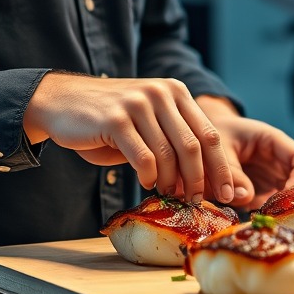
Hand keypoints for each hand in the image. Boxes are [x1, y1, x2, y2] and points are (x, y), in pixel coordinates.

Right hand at [23, 73, 234, 204]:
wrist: (62, 102)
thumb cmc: (109, 120)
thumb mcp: (148, 122)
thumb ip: (173, 140)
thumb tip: (205, 181)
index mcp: (176, 92)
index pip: (209, 134)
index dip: (221, 167)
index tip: (230, 193)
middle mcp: (161, 93)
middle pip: (193, 146)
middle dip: (199, 180)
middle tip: (196, 201)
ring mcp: (139, 104)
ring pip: (169, 155)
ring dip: (172, 183)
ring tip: (169, 195)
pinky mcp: (116, 119)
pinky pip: (144, 157)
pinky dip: (149, 177)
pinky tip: (146, 182)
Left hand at [197, 98, 293, 207]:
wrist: (203, 137)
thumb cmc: (214, 135)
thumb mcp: (219, 148)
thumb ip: (231, 172)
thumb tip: (247, 197)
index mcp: (273, 140)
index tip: (287, 196)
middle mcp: (278, 159)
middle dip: (293, 198)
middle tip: (275, 213)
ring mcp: (272, 176)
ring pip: (289, 195)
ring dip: (281, 208)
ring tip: (263, 217)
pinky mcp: (263, 190)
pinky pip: (273, 204)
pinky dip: (267, 213)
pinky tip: (254, 217)